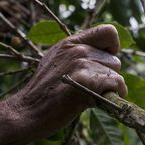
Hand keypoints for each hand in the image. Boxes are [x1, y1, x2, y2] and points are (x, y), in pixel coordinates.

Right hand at [10, 24, 126, 135]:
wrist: (27, 112)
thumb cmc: (43, 92)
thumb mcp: (56, 63)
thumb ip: (76, 55)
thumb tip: (104, 56)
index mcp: (70, 42)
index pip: (108, 32)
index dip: (111, 49)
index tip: (103, 64)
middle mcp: (78, 49)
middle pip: (115, 60)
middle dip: (108, 77)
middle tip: (89, 88)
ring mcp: (82, 63)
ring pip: (116, 74)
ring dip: (109, 89)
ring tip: (88, 96)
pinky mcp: (88, 81)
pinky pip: (117, 84)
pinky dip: (113, 96)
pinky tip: (97, 102)